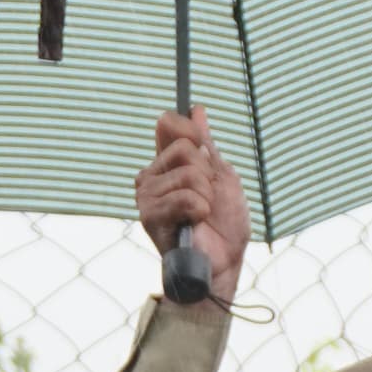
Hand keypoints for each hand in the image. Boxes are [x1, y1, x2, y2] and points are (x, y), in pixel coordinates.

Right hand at [135, 107, 248, 302]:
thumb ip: (206, 144)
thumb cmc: (225, 224)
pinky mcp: (148, 215)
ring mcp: (146, 195)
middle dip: (207, 174)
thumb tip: (197, 110)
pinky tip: (194, 224)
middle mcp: (151, 175)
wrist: (224, 262)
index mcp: (166, 163)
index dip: (194, 135)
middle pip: (185, 148)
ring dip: (205, 196)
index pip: (171, 125)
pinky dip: (200, 210)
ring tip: (201, 215)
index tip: (207, 157)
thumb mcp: (222, 175)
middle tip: (207, 199)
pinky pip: (185, 197)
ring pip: (188, 174)